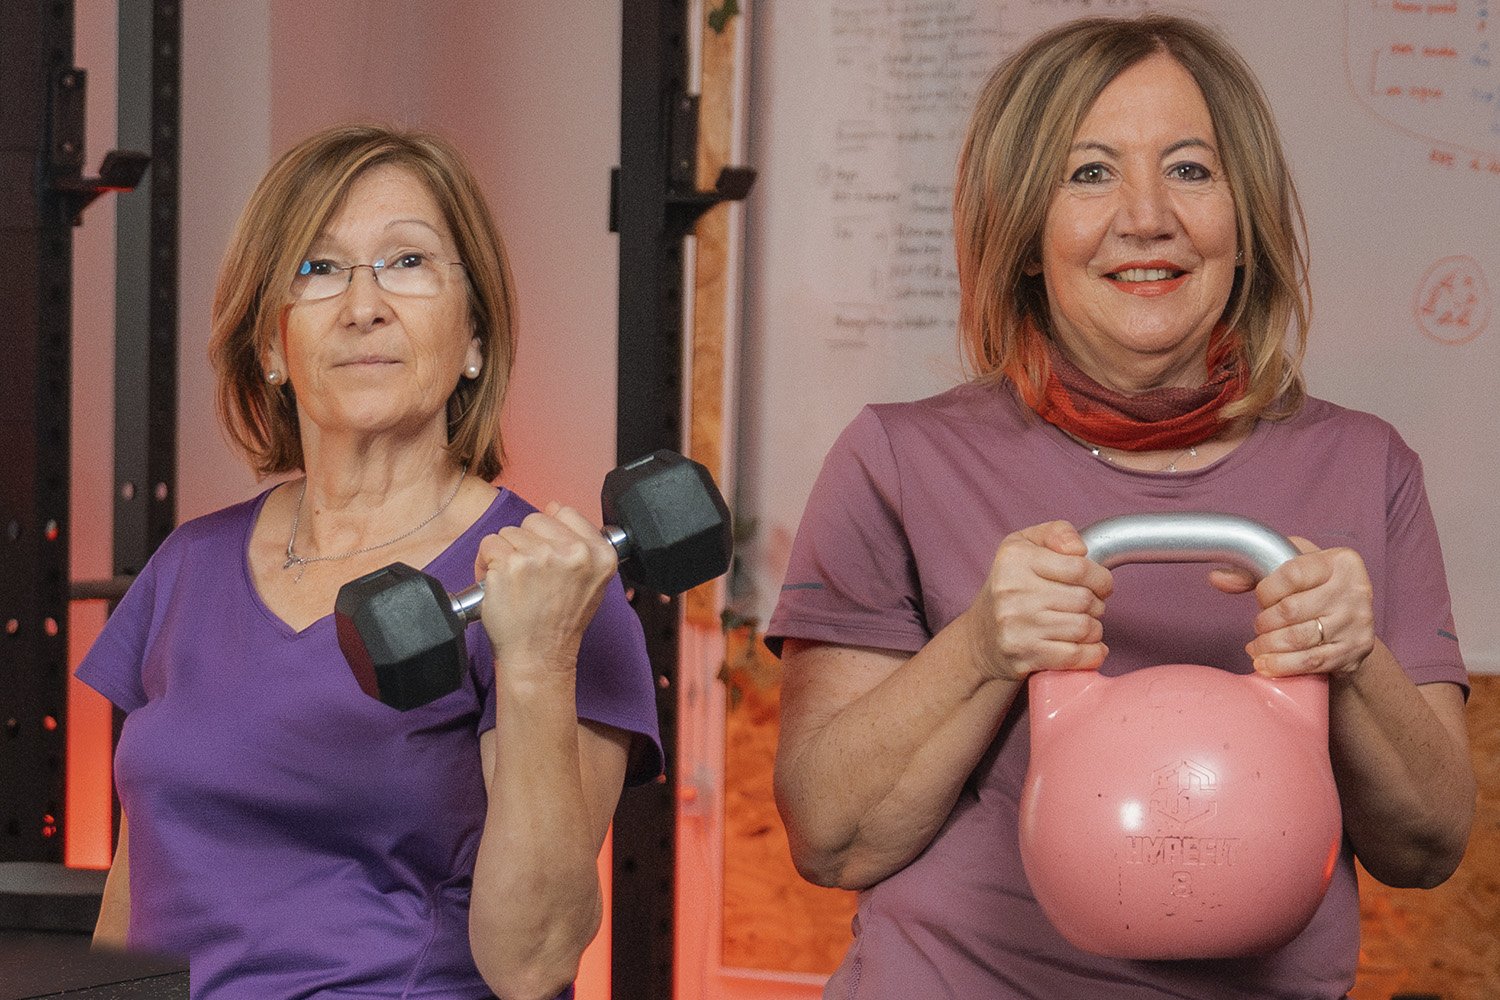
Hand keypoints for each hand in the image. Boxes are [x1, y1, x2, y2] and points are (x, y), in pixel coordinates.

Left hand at [474, 503, 617, 673]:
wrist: (540, 657)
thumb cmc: (560, 622)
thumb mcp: (591, 580)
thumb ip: (580, 543)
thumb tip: (553, 507)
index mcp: (600, 554)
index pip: (565, 512)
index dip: (550, 533)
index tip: (549, 557)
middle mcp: (574, 552)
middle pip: (534, 519)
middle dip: (526, 543)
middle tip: (530, 575)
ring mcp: (541, 557)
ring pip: (509, 532)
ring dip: (505, 555)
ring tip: (515, 583)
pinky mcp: (510, 565)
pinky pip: (489, 544)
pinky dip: (486, 564)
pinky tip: (499, 585)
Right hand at [961, 520, 1112, 682]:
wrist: (979, 638)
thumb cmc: (1011, 587)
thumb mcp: (1025, 545)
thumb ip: (1057, 533)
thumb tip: (1080, 549)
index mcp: (1014, 559)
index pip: (1079, 567)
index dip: (1100, 578)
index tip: (1101, 585)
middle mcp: (1012, 591)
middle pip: (1085, 599)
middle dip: (1097, 605)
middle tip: (1087, 607)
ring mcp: (1016, 625)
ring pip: (1084, 628)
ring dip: (1094, 629)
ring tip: (1083, 626)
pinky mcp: (1023, 655)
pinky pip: (1075, 655)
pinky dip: (1091, 653)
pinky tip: (1087, 647)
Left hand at [1210, 537, 1375, 676]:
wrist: (1352, 621)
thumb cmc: (1315, 587)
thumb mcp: (1291, 565)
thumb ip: (1253, 569)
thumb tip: (1217, 578)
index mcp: (1341, 562)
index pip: (1292, 574)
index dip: (1266, 590)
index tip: (1261, 598)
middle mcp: (1355, 591)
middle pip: (1291, 610)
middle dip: (1264, 622)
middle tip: (1258, 626)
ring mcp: (1357, 623)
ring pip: (1297, 638)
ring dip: (1267, 645)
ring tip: (1257, 646)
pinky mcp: (1354, 651)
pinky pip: (1309, 662)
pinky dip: (1281, 665)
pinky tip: (1265, 663)